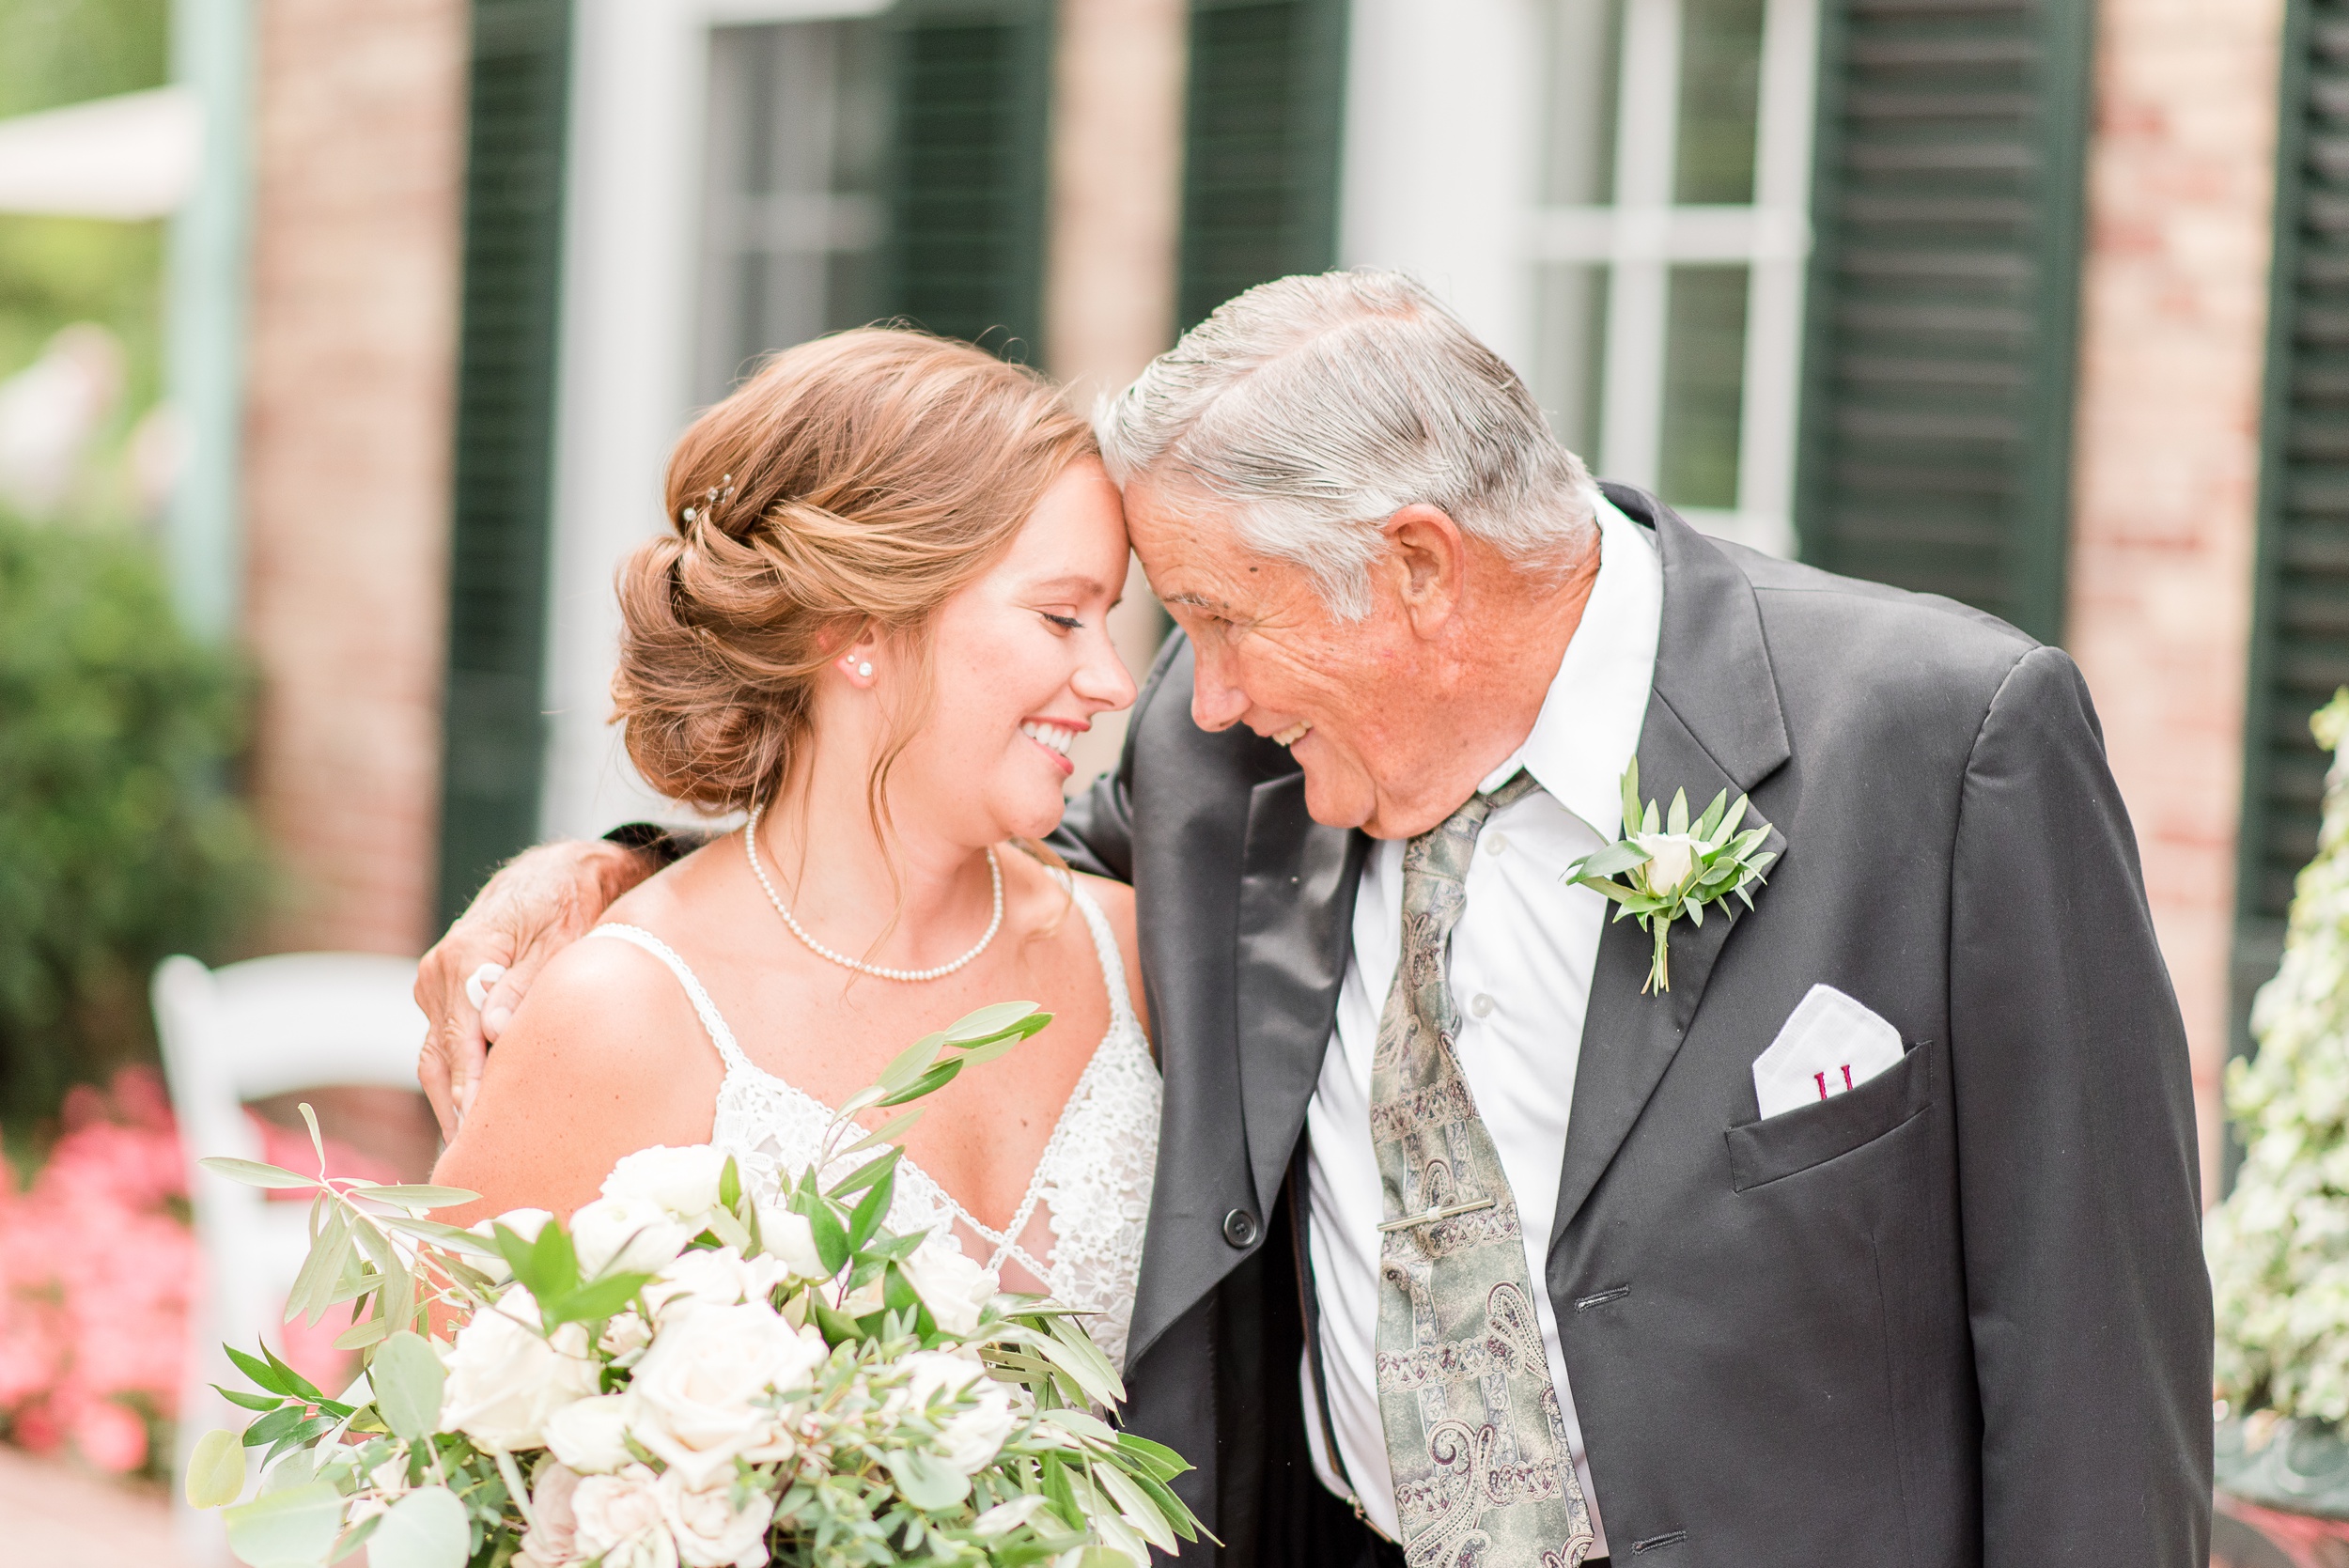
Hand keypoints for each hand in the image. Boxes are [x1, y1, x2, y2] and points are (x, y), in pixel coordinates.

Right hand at [414, 839, 658, 1137]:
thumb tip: (496, 1032)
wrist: (558, 873)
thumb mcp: (562, 936)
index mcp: (465, 956)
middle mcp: (438, 973)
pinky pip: (446, 1047)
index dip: (471, 1086)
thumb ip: (527, 984)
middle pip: (440, 1056)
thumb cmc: (570, 902)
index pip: (462, 1038)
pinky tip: (475, 1121)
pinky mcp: (443, 996)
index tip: (479, 1127)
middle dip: (456, 1110)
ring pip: (437, 1058)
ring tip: (473, 1157)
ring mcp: (435, 985)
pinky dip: (458, 1082)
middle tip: (477, 1164)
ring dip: (452, 1104)